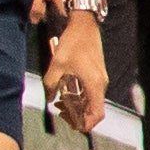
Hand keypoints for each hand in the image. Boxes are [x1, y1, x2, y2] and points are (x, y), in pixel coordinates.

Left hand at [43, 13, 108, 129]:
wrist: (84, 25)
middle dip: (77, 116)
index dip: (85, 124)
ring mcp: (100, 79)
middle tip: (61, 113)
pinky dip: (79, 96)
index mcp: (94, 85)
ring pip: (92, 101)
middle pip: (94, 111)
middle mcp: (100, 84)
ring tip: (60, 102)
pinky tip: (66, 91)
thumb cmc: (73, 43)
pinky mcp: (96, 73)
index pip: (96, 115)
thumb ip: (50, 84)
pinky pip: (90, 92)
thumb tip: (48, 98)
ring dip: (77, 105)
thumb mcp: (56, 65)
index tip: (71, 124)